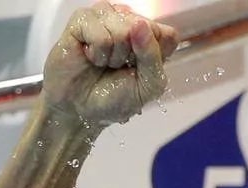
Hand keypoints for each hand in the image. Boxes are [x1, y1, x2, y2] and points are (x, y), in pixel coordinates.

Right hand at [42, 2, 178, 127]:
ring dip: (113, 55)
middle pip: (145, 27)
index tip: (140, 71)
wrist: (81, 110)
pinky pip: (100, 32)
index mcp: (149, 37)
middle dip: (132, 56)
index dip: (155, 55)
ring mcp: (106, 17)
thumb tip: (141, 25)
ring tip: (103, 63)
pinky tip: (90, 56)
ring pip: (122, 28)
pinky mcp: (83, 19)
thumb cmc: (114, 100)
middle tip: (118, 68)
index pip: (166, 34)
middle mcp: (129, 22)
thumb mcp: (147, 87)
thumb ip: (153, 57)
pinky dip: (97, 53)